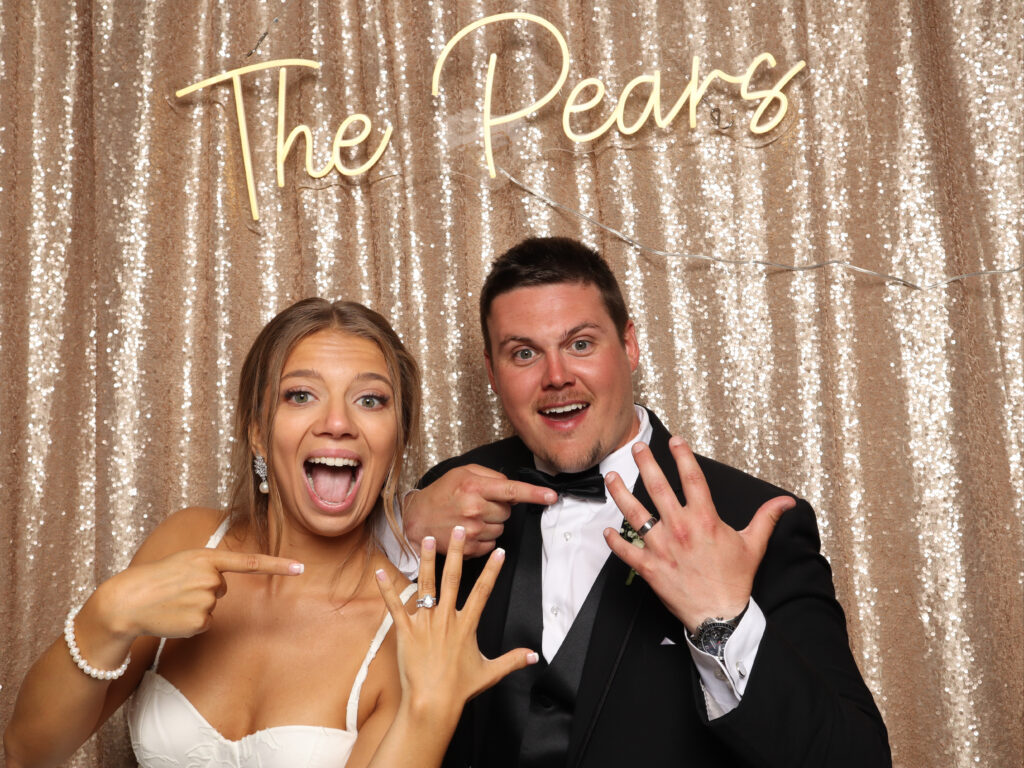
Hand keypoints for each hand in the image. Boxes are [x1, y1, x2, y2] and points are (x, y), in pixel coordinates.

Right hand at [96, 548, 303, 639]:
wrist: (127, 600)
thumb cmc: (157, 579)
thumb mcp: (185, 561)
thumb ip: (210, 566)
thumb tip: (222, 584)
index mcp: (207, 558)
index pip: (251, 562)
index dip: (278, 565)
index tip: (300, 567)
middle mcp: (210, 578)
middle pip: (223, 588)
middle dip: (203, 589)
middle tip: (178, 589)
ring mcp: (205, 601)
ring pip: (213, 607)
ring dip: (195, 606)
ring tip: (173, 601)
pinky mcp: (199, 622)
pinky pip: (205, 623)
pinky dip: (191, 622)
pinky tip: (173, 616)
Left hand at [376, 527, 537, 721]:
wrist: (432, 704)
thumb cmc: (459, 690)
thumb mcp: (490, 672)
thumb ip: (512, 660)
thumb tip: (533, 656)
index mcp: (467, 625)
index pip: (483, 591)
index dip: (492, 570)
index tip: (499, 552)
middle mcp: (446, 619)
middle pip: (453, 578)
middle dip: (457, 551)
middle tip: (459, 529)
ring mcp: (425, 623)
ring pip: (426, 585)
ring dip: (427, 560)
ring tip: (428, 538)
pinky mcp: (405, 631)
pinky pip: (395, 606)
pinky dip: (387, 588)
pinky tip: (379, 572)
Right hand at [403, 465, 555, 555]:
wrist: (417, 518)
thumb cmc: (440, 493)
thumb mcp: (463, 473)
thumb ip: (491, 476)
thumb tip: (513, 489)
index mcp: (474, 487)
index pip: (512, 490)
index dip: (534, 494)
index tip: (551, 496)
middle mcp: (474, 509)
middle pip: (508, 511)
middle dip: (499, 507)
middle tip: (479, 504)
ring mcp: (472, 531)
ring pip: (501, 528)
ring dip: (492, 523)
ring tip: (471, 517)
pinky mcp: (469, 548)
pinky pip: (492, 543)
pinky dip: (485, 538)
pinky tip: (468, 530)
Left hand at [602, 437, 795, 632]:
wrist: (720, 616)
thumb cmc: (735, 580)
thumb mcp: (753, 545)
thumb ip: (766, 518)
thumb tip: (787, 501)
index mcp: (705, 519)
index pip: (692, 478)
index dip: (683, 456)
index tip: (675, 440)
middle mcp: (680, 528)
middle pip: (658, 488)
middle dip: (645, 464)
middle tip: (636, 447)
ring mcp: (662, 547)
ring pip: (635, 514)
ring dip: (620, 493)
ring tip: (611, 477)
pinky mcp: (649, 566)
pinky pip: (626, 550)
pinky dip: (614, 541)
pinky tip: (606, 531)